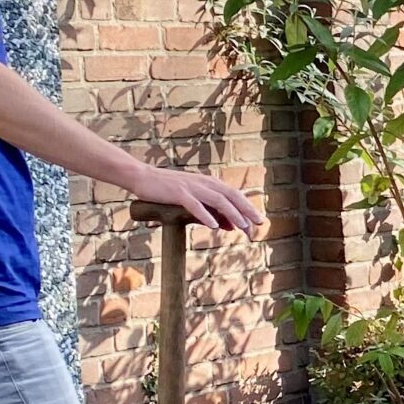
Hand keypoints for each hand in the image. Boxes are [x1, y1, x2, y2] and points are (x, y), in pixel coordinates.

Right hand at [129, 166, 262, 233]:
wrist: (143, 177)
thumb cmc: (168, 190)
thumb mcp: (193, 200)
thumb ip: (210, 211)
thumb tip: (228, 226)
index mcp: (210, 183)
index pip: (234, 195)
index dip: (248, 208)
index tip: (260, 222)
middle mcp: (204, 183)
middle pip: (231, 196)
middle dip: (247, 211)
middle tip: (259, 224)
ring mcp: (192, 187)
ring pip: (217, 200)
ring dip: (232, 214)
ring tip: (242, 227)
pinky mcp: (178, 192)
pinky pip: (195, 205)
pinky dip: (205, 215)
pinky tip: (213, 226)